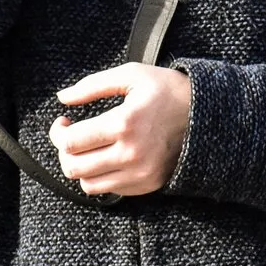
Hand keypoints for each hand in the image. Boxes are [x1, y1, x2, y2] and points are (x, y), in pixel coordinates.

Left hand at [49, 64, 191, 197]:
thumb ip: (93, 85)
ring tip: (86, 149)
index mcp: (123, 123)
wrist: (206, 117)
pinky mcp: (146, 185)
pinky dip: (99, 177)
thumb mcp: (132, 75)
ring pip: (88, 184)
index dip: (58, 133)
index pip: (71, 142)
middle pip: (74, 167)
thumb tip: (62, 97)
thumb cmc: (167, 90)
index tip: (63, 122)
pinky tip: (105, 157)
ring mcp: (139, 173)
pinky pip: (108, 190)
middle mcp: (130, 154)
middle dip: (64, 151)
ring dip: (79, 167)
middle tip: (70, 136)